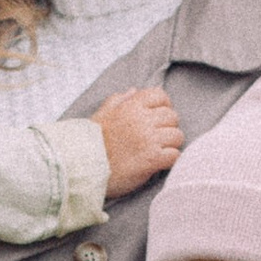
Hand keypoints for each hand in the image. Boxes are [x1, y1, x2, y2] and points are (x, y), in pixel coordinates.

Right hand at [95, 84, 184, 199]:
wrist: (83, 170)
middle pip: (172, 117)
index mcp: (130, 106)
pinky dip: (169, 161)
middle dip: (167, 128)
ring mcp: (148, 139)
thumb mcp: (100, 115)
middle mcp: (142, 119)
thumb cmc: (90, 144)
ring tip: (157, 152)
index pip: (160, 95)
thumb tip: (133, 91)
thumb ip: (117, 100)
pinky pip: (175, 155)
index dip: (162, 106)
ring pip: (177, 136)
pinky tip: (158, 164)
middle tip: (156, 139)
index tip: (156, 119)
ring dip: (170, 145)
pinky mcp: (153, 159)